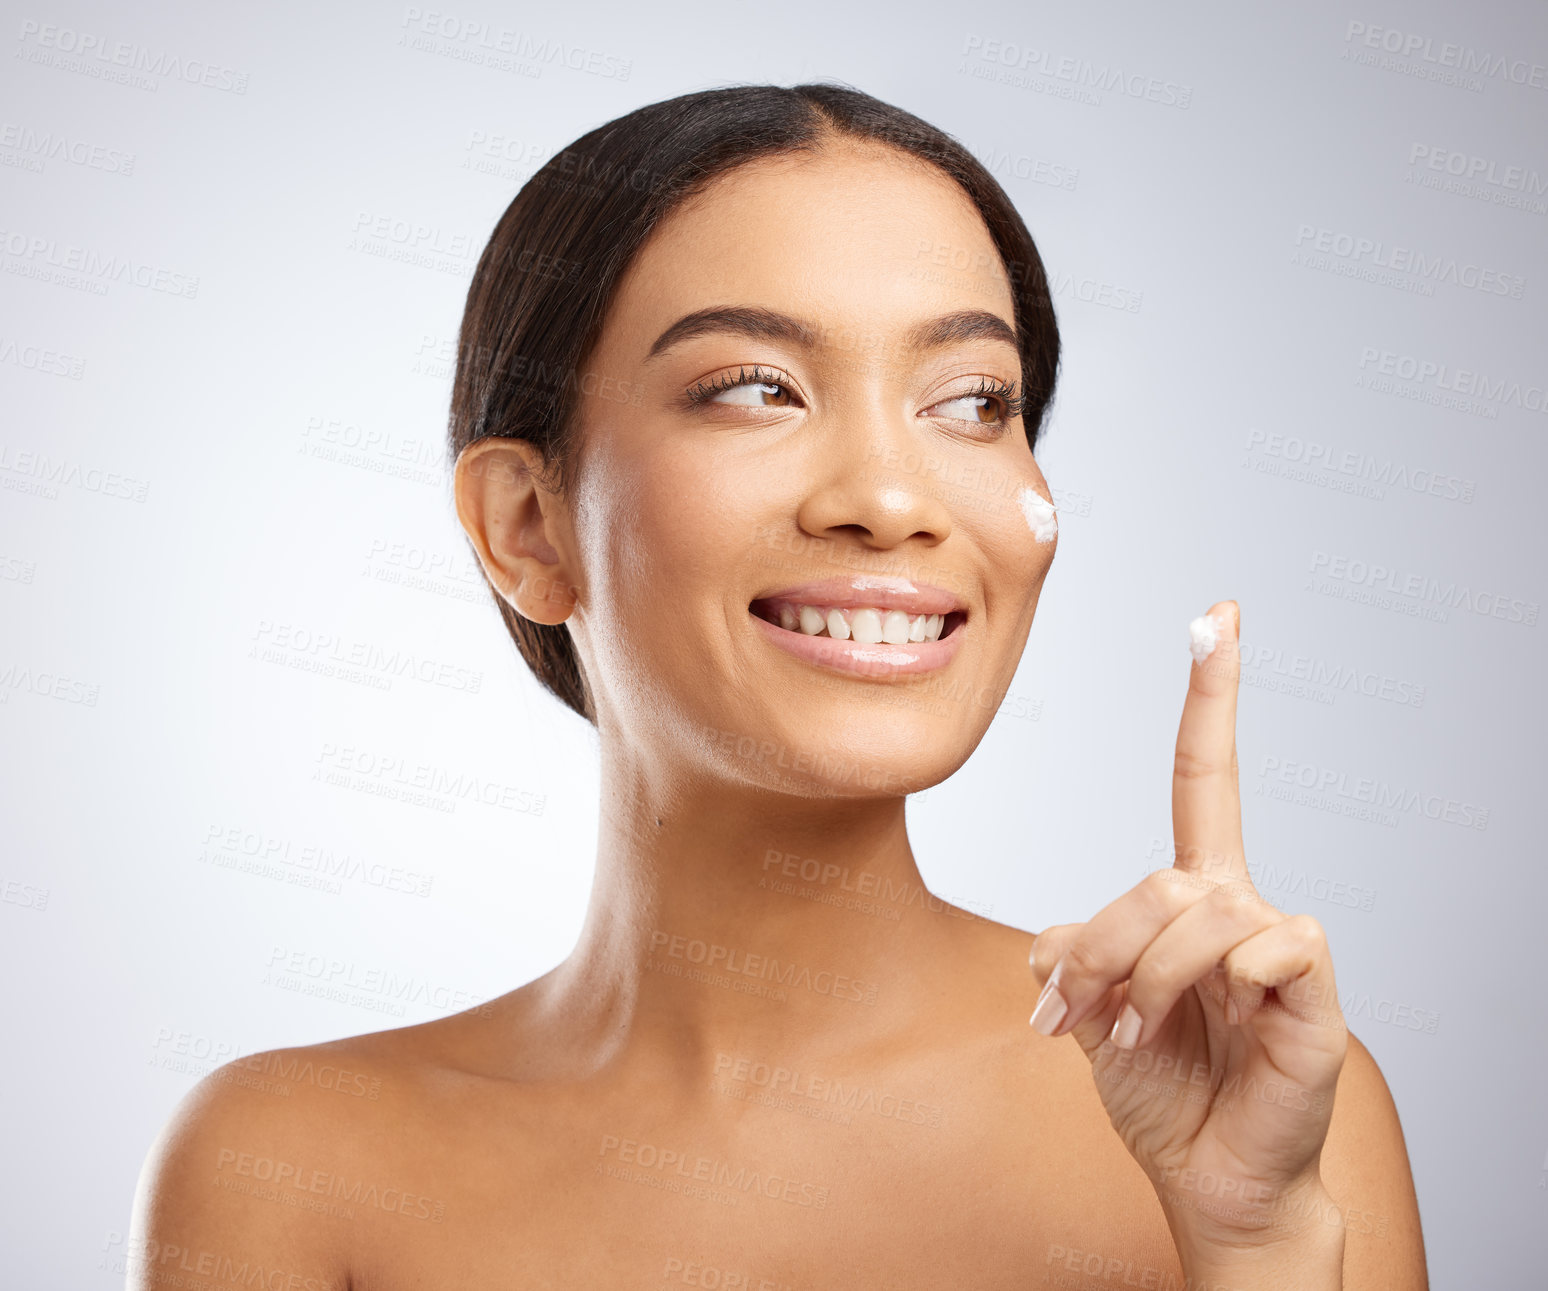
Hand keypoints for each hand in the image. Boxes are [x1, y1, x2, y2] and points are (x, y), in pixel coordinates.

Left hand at [1027, 600, 1348, 1263]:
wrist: (1206, 1175)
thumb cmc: (1160, 1090)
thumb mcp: (1090, 1012)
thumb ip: (1072, 956)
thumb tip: (1049, 939)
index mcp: (1190, 896)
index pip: (1202, 777)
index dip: (1210, 697)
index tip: (1217, 615)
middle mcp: (1239, 905)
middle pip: (1157, 874)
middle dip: (1103, 946)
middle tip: (1076, 1012)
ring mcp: (1280, 944)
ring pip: (1192, 910)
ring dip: (1141, 980)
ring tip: (1131, 1036)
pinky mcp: (1314, 989)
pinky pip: (1268, 942)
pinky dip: (1221, 978)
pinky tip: (1219, 1014)